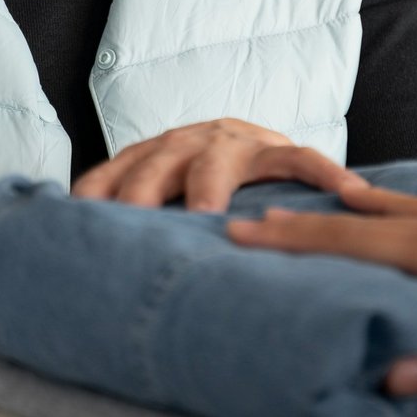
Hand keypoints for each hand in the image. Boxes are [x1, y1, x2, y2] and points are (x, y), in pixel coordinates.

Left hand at [72, 118, 362, 211]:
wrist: (256, 147)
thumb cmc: (197, 191)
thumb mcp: (158, 199)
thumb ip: (126, 221)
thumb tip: (72, 273)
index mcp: (147, 155)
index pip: (109, 175)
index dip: (92, 200)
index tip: (76, 229)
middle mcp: (185, 143)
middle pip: (154, 165)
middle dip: (140, 193)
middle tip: (131, 228)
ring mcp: (233, 143)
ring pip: (217, 160)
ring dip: (208, 186)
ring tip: (205, 215)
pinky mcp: (275, 149)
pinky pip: (300, 158)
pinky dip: (320, 171)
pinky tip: (343, 189)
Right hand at [228, 184, 416, 393]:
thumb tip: (390, 379)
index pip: (352, 238)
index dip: (296, 239)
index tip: (244, 232)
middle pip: (362, 217)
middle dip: (305, 219)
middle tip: (251, 218)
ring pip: (393, 206)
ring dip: (349, 207)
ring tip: (314, 201)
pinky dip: (390, 206)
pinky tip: (391, 210)